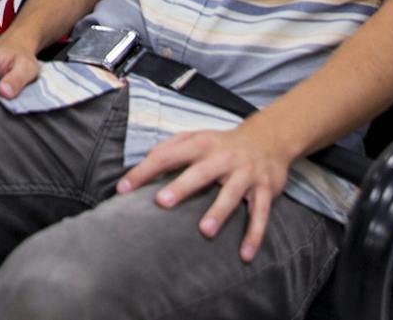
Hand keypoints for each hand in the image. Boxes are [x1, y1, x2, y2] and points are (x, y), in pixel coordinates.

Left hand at [116, 124, 295, 261]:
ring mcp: (245, 173)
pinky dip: (254, 234)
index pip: (167, 155)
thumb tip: (144, 159)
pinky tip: (245, 255)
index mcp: (201, 144)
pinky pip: (261, 213)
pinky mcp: (264, 189)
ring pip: (231, 193)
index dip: (144, 171)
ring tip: (205, 231)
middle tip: (162, 202)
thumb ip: (170, 147)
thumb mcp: (197, 137)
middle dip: (182, 187)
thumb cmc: (222, 144)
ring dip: (219, 212)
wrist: (269, 138)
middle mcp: (222, 157)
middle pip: (200, 172)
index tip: (123, 190)